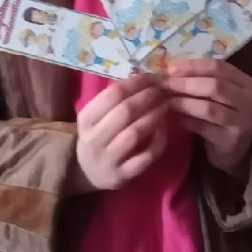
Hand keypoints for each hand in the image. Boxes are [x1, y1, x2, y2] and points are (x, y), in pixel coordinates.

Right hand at [74, 73, 168, 191]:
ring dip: (154, 116)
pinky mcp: (122, 176)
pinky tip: (164, 129)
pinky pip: (145, 156)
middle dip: (147, 97)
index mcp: (86, 120)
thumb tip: (141, 75)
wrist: (89, 173)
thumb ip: (114, 99)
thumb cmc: (97, 136)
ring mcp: (108, 159)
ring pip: (135, 133)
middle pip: (125, 112)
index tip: (151, 77)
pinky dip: (158, 141)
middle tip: (162, 90)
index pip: (112, 95)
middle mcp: (94, 139)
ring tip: (165, 105)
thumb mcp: (96, 117)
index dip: (135, 83)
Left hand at [161, 60, 251, 174]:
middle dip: (186, 83)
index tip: (169, 69)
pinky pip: (203, 127)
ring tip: (167, 101)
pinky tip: (174, 118)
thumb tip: (169, 71)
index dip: (192, 66)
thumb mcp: (219, 94)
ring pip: (209, 108)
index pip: (218, 66)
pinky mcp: (230, 140)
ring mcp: (241, 122)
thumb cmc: (223, 115)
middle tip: (164, 85)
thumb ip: (202, 80)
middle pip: (215, 86)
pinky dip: (186, 121)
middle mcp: (248, 100)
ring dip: (184, 102)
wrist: (237, 150)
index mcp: (245, 83)